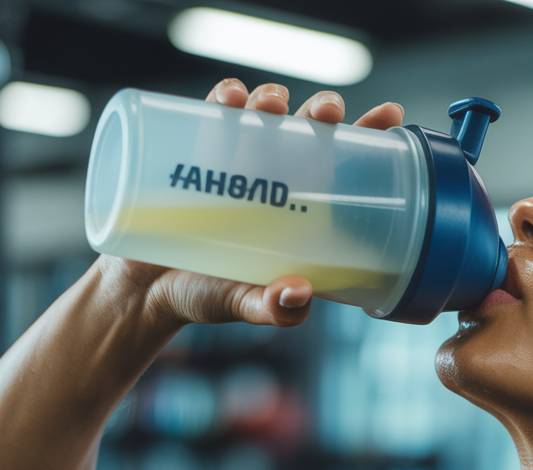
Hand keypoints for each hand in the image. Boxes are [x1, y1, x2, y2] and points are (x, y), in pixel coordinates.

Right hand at [102, 79, 405, 328]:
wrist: (141, 290)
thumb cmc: (204, 295)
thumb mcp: (243, 304)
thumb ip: (272, 309)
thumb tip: (298, 295)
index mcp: (302, 210)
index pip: (345, 166)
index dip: (370, 136)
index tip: (390, 113)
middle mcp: (275, 178)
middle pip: (310, 129)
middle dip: (322, 110)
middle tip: (325, 112)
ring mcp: (236, 161)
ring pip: (265, 112)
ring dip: (273, 97)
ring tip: (270, 104)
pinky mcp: (195, 151)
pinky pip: (213, 113)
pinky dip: (223, 97)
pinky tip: (230, 97)